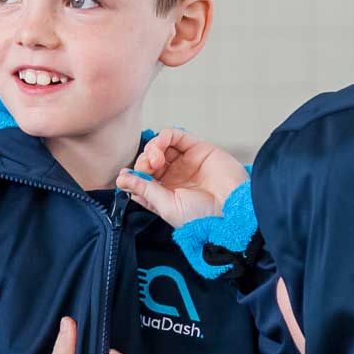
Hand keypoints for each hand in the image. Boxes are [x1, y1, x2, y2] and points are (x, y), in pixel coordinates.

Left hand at [115, 128, 248, 227]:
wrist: (232, 209)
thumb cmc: (203, 216)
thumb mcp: (166, 206)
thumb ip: (144, 189)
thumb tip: (121, 178)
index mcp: (164, 195)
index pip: (140, 179)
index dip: (132, 175)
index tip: (128, 176)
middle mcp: (173, 178)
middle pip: (148, 161)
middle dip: (143, 161)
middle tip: (148, 167)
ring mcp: (185, 163)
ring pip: (159, 147)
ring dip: (152, 148)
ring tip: (156, 158)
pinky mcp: (197, 149)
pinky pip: (175, 137)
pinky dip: (164, 137)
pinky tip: (161, 145)